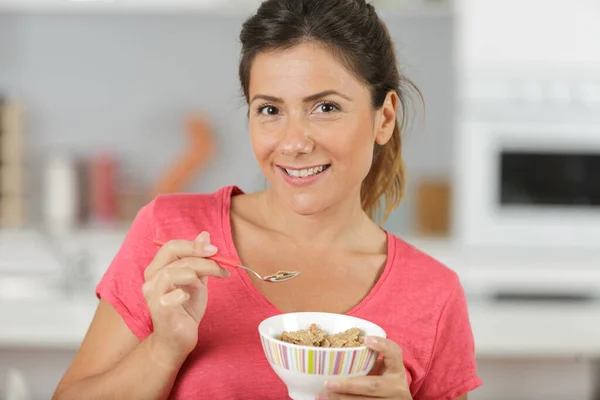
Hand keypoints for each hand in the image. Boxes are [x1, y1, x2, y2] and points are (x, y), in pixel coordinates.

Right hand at [142, 232, 229, 362]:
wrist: (179, 339)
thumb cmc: (185, 309)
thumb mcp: (197, 280)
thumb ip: (199, 259)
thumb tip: (205, 235)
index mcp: (158, 269)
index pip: (171, 246)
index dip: (194, 245)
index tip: (215, 250)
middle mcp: (151, 279)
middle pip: (173, 254)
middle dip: (200, 255)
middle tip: (220, 262)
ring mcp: (153, 295)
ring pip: (172, 272)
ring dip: (198, 271)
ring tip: (214, 278)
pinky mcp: (158, 311)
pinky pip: (170, 297)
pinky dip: (183, 293)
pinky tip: (189, 298)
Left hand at [317, 337, 411, 398]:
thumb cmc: (384, 379)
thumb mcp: (381, 368)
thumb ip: (366, 360)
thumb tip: (334, 352)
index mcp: (397, 370)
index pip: (394, 353)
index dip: (382, 345)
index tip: (365, 339)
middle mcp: (397, 387)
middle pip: (373, 385)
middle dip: (348, 385)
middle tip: (328, 383)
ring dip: (341, 399)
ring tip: (322, 395)